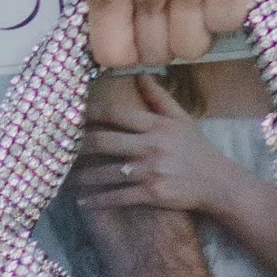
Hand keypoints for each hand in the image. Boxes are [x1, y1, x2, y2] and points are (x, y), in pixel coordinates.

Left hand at [65, 0, 263, 71]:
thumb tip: (124, 4)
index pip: (104, 6)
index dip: (116, 44)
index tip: (124, 56)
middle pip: (149, 19)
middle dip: (156, 44)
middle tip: (162, 48)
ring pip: (191, 20)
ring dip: (191, 37)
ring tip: (191, 36)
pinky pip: (232, 0)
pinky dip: (224, 16)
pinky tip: (218, 9)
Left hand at [66, 73, 230, 219]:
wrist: (217, 183)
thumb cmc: (196, 149)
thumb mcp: (181, 119)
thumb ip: (159, 98)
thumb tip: (141, 75)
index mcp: (156, 125)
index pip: (117, 114)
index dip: (92, 112)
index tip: (72, 113)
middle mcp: (151, 146)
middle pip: (105, 141)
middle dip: (78, 144)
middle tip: (59, 144)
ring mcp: (151, 172)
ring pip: (107, 172)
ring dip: (83, 176)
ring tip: (65, 176)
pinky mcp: (153, 194)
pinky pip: (119, 197)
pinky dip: (99, 200)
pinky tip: (83, 202)